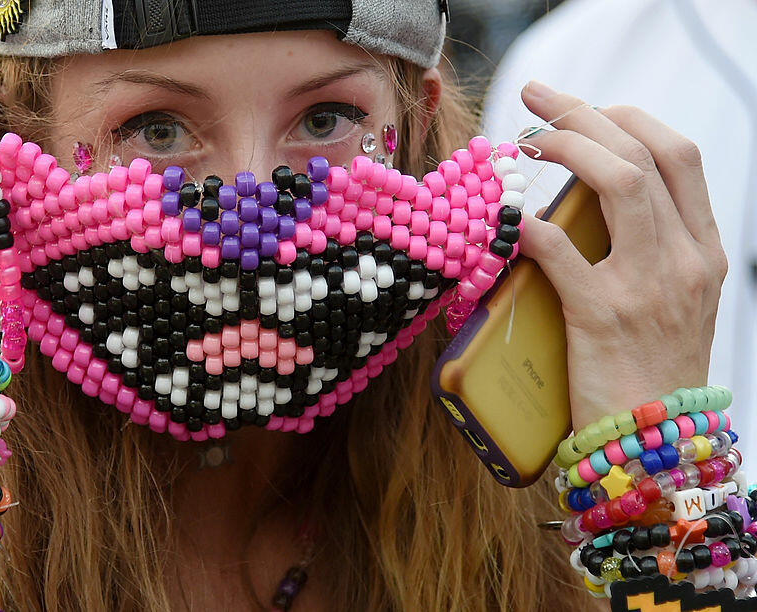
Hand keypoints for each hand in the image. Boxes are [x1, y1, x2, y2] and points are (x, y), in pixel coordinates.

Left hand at [516, 81, 726, 429]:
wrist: (653, 444)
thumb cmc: (650, 371)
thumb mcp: (674, 304)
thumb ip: (648, 253)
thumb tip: (583, 207)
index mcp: (705, 251)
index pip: (680, 156)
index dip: (630, 119)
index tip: (588, 109)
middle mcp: (685, 259)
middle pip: (643, 154)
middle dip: (586, 114)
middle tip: (538, 100)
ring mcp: (648, 286)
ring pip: (617, 183)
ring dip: (564, 147)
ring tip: (524, 140)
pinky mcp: (603, 317)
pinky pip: (561, 252)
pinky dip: (530, 225)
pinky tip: (507, 216)